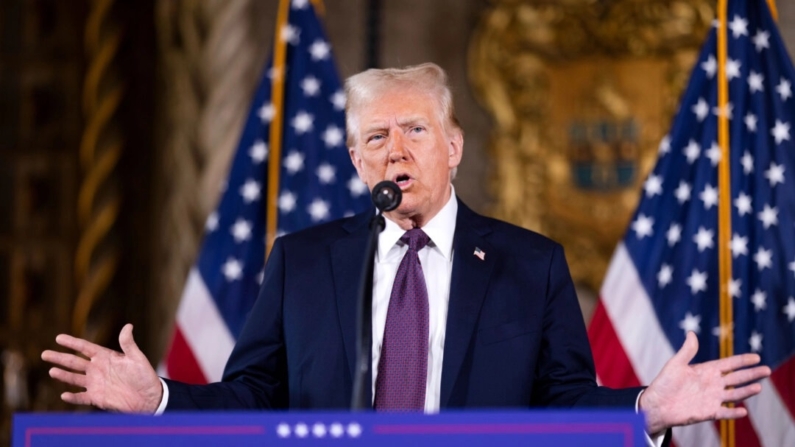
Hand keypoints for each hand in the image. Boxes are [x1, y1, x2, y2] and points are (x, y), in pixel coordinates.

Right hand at [41, 324, 162, 412]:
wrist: (149, 397)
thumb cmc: (144, 375)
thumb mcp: (136, 358)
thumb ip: (128, 344)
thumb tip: (128, 326)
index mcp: (105, 357)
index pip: (85, 348)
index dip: (72, 343)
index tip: (58, 338)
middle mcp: (97, 369)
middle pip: (74, 362)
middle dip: (60, 358)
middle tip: (44, 354)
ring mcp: (95, 384)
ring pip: (74, 378)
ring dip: (63, 375)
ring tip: (52, 371)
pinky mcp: (97, 398)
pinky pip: (81, 397)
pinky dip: (72, 397)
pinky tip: (64, 395)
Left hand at [640, 331, 770, 434]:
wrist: (656, 404)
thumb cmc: (664, 383)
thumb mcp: (676, 364)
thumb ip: (687, 351)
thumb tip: (691, 332)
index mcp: (707, 371)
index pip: (729, 365)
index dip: (742, 361)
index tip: (756, 357)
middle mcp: (713, 384)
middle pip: (737, 378)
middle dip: (751, 374)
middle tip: (767, 370)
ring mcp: (712, 398)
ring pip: (734, 395)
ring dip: (746, 392)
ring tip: (758, 387)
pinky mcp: (708, 412)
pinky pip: (724, 413)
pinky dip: (733, 413)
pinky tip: (743, 411)